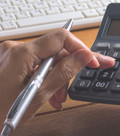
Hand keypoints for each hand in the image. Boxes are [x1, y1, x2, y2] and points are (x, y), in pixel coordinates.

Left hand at [0, 29, 114, 126]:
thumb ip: (64, 72)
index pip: (62, 38)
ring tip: (59, 98)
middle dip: (70, 68)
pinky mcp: (9, 61)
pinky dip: (45, 77)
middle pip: (55, 50)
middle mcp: (14, 48)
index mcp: (21, 53)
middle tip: (79, 84)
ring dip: (57, 76)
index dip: (82, 49)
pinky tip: (48, 93)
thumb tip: (85, 57)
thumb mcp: (38, 95)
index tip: (94, 62)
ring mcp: (10, 54)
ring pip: (46, 58)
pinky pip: (35, 63)